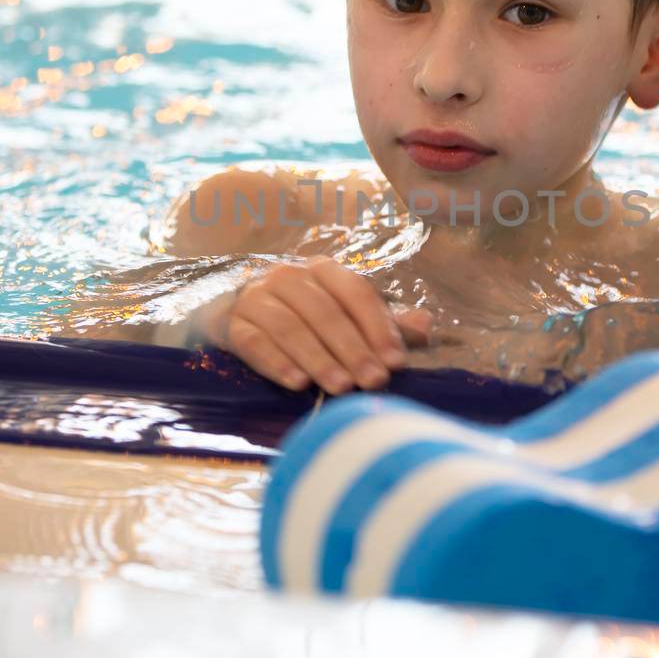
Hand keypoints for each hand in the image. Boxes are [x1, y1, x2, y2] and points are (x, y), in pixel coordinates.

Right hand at [199, 256, 431, 393]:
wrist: (235, 316)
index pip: (355, 293)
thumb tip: (426, 325)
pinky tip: (297, 384)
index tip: (395, 362)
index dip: (378, 327)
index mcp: (323, 271)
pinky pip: (255, 342)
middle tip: (372, 381)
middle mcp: (289, 277)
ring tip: (341, 387)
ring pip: (290, 327)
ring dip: (319, 358)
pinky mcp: (232, 322)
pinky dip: (277, 363)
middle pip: (325, 312)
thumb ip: (383, 323)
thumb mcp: (345, 317)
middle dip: (352, 349)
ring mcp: (257, 297)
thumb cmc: (302, 319)